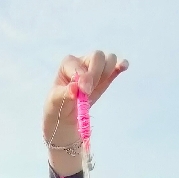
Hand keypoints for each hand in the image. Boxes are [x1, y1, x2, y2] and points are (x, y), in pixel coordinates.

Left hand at [43, 51, 127, 172]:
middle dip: (96, 73)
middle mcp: (82, 63)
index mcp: (67, 65)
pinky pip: (116, 67)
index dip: (83, 76)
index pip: (79, 64)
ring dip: (107, 72)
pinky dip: (120, 65)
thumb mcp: (55, 103)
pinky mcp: (106, 78)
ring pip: (108, 59)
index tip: (83, 92)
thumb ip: (64, 94)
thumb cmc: (57, 109)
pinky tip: (123, 67)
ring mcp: (95, 69)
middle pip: (97, 57)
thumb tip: (75, 88)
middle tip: (89, 91)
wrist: (66, 121)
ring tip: (98, 86)